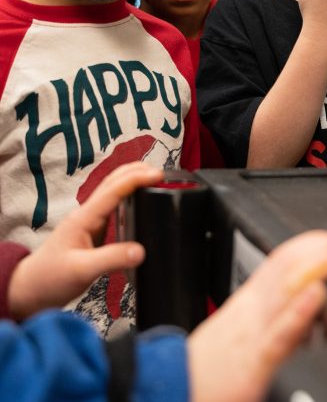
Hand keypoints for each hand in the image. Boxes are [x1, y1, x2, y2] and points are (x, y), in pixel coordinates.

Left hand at [7, 162, 163, 319]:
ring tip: (155, 181)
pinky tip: (139, 203)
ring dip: (133, 180)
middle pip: (113, 181)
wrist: (30, 290)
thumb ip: (111, 259)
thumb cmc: (50, 279)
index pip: (114, 189)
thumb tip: (141, 251)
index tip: (159, 175)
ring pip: (113, 190)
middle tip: (162, 173)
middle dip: (137, 171)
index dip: (137, 179)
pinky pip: (114, 206)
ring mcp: (90, 221)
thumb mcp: (82, 270)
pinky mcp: (93, 230)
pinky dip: (129, 196)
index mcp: (84, 218)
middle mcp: (87, 214)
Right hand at [189, 230, 326, 401]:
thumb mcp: (240, 333)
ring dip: (319, 268)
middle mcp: (252, 309)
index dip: (310, 244)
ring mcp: (253, 331)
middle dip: (321, 250)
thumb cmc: (207, 368)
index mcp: (250, 302)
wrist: (172, 387)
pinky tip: (317, 295)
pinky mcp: (253, 362)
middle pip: (288, 267)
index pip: (281, 261)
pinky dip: (298, 310)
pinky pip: (279, 333)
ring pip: (286, 289)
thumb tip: (306, 305)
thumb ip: (271, 317)